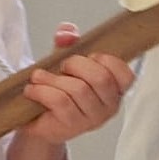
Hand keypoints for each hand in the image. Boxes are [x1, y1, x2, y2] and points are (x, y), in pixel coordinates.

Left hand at [20, 22, 134, 143]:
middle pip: (100, 78)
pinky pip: (60, 102)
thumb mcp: (64, 62)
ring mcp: (92, 119)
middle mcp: (109, 107)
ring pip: (78, 89)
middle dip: (76, 64)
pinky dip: (42, 91)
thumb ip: (68, 43)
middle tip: (61, 66)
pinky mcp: (72, 126)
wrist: (36, 121)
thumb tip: (67, 33)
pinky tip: (32, 89)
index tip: (89, 57)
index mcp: (115, 90)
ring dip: (52, 79)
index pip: (126, 75)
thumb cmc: (57, 90)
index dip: (107, 61)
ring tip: (38, 77)